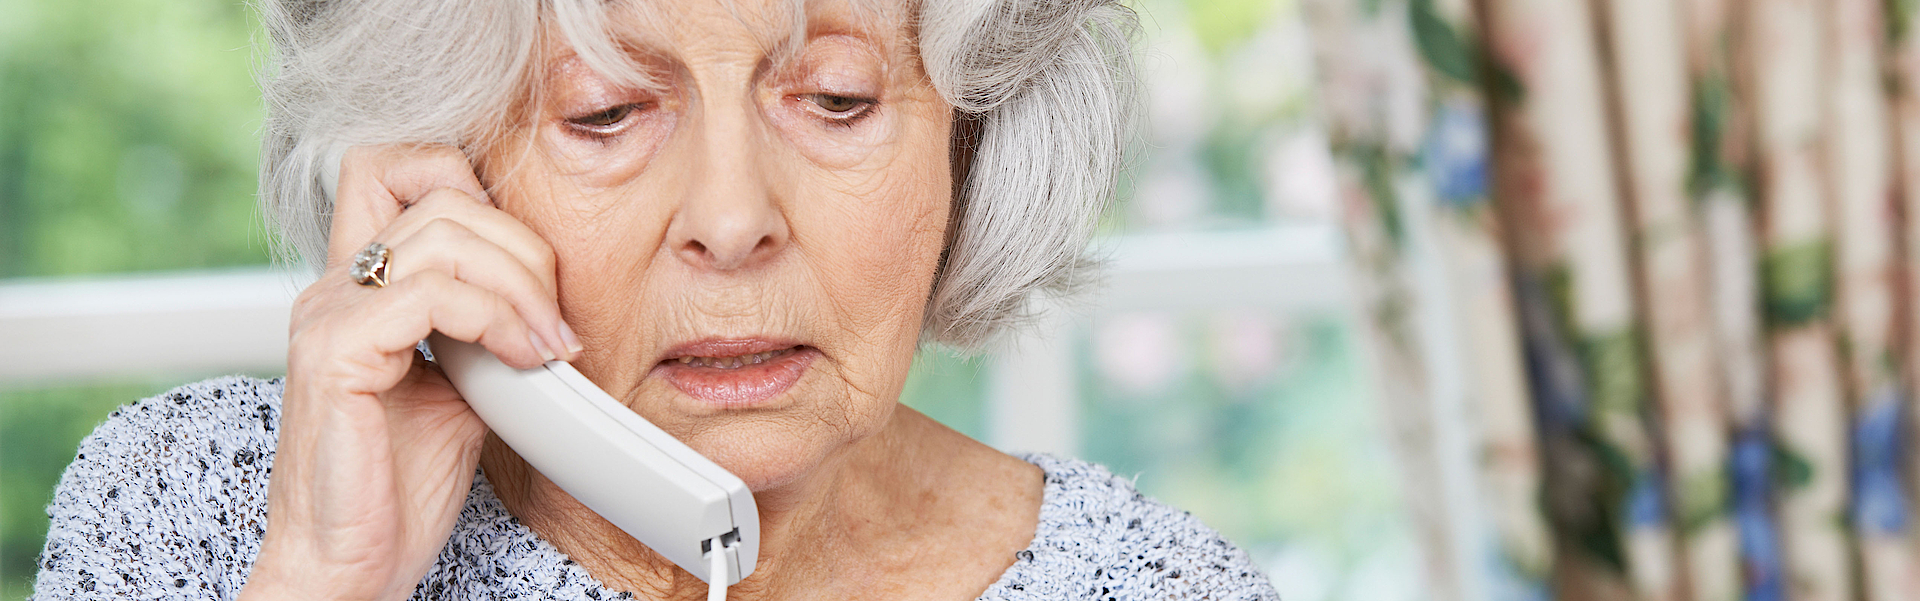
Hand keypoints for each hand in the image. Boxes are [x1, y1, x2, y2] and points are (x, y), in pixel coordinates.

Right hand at [241, 144, 577, 600]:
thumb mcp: (461, 390)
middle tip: (557, 323)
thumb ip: (483, 330)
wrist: (350, 565)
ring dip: (521, 286)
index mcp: (358, 287)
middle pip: (441, 192)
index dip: (475, 190)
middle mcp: (334, 288)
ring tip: (549, 347)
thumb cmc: (397, 490)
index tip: (529, 274)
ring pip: (445, 233)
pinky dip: (495, 318)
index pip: (397, 167)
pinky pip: (430, 294)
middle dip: (523, 248)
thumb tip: (544, 303)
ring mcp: (328, 314)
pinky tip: (521, 360)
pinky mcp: (335, 353)